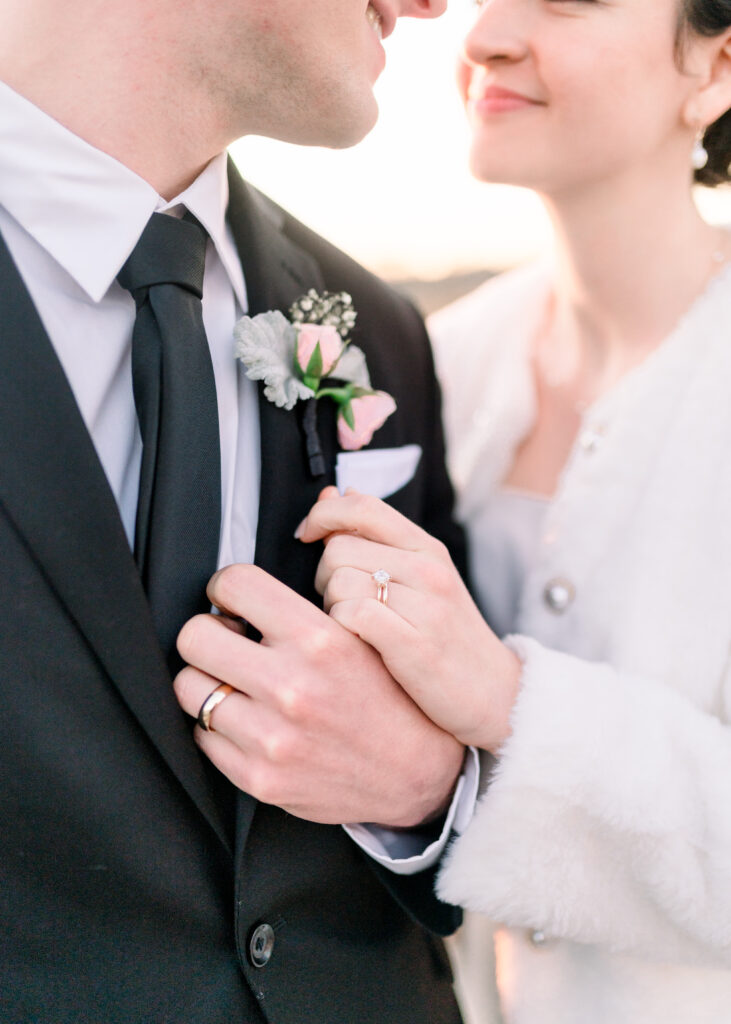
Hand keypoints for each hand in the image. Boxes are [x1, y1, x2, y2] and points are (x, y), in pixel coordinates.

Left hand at [173, 563, 463, 827]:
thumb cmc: (391, 698)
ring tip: (234, 681)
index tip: (231, 599)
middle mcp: (291, 687)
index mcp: (319, 640)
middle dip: (208, 632)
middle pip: (195, 636)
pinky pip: (203, 736)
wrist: (418, 773)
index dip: (226, 587)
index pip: (234, 584)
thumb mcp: (363, 637)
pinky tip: (247, 719)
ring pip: (189, 688)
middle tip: (227, 640)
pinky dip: (218, 725)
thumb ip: (306, 613)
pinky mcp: (259, 777)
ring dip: (207, 680)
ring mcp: (270, 738)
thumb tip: (246, 595)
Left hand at [298, 488, 521, 753]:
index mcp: (428, 548)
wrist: (496, 694)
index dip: (323, 513)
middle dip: (323, 575)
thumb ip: (377, 539)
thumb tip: (335, 494)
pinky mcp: (414, 643)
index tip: (308, 534)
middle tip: (338, 603)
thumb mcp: (422, 579)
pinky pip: (350, 614)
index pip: (363, 506)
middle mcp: (428, 569)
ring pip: (339, 582)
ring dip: (330, 607)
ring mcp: (424, 606)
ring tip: (352, 627)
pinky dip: (341, 629)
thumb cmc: (447, 638)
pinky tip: (357, 643)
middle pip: (338, 548)